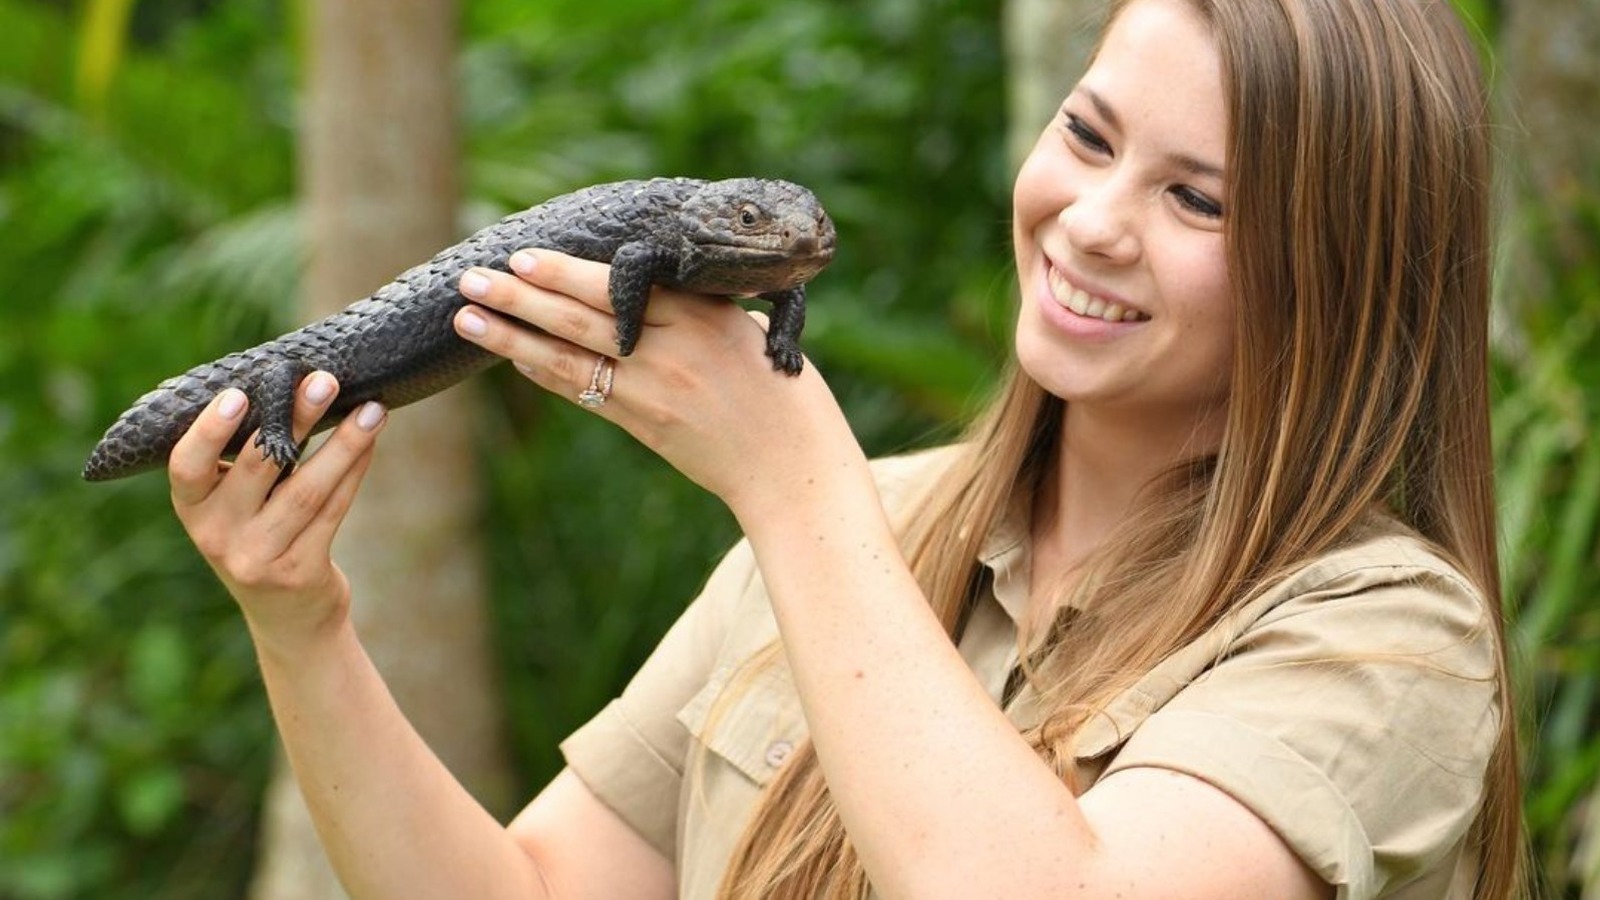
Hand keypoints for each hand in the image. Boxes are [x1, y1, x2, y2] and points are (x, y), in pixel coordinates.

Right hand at [167, 372, 385, 654]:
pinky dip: (354, 470)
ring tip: (372, 408)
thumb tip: (294, 385)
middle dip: (295, 418)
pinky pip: (333, 511)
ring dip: (344, 444)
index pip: (186, 468)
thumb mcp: (238, 508)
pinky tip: (371, 440)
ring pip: (307, 490)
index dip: (208, 432)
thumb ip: (249, 461)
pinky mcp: (301, 572)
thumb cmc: (263, 539)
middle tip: (324, 380)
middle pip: (260, 467)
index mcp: (193, 511)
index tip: (236, 393)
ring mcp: (259, 558)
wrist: (289, 620)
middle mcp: (218, 536)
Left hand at [451, 249, 864, 519]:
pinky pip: (581, 392)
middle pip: (580, 317)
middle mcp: (672, 350)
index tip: (523, 256)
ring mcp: (653, 391)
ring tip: (467, 316)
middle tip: (472, 277)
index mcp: (702, 315)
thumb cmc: (779, 390)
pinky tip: (512, 355)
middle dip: (520, 296)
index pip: (619, 285)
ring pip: (568, 356)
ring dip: (512, 335)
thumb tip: (649, 285)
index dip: (565, 273)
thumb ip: (697, 309)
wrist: (790, 464)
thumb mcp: (746, 332)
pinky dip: (543, 370)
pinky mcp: (643, 424)